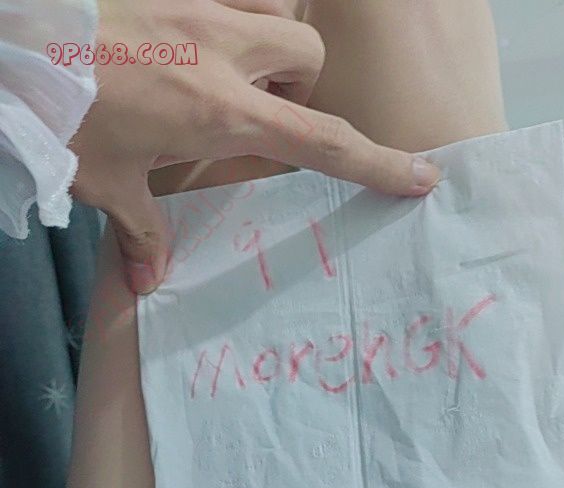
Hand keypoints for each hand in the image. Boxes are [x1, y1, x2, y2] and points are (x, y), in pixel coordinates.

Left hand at [70, 0, 439, 292]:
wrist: (14, 36)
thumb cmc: (64, 112)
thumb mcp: (104, 181)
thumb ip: (138, 231)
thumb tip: (150, 282)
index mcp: (223, 112)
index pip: (323, 143)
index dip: (379, 164)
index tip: (422, 175)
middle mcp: (225, 51)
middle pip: (308, 55)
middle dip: (297, 84)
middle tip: (257, 113)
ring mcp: (199, 6)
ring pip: (273, 11)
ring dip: (264, 44)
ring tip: (221, 72)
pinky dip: (224, 15)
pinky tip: (184, 40)